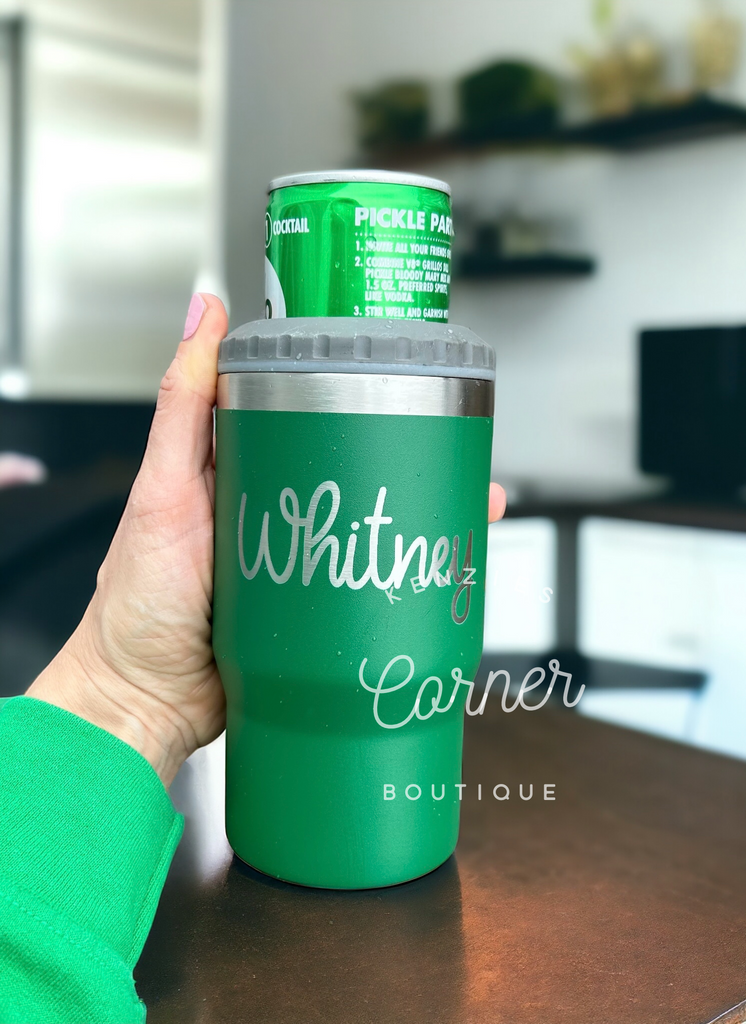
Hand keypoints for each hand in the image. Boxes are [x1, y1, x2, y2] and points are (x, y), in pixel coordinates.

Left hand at [27, 296, 507, 786]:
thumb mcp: (161, 489)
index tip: (397, 369)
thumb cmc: (137, 602)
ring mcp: (303, 561)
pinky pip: (372, 584)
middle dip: (410, 455)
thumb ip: (183, 406)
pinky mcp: (318, 611)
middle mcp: (278, 511)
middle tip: (454, 442)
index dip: (351, 388)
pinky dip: (411, 574)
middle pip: (353, 469)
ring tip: (471, 503)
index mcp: (241, 470)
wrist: (146, 704)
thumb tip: (202, 312)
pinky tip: (446, 567)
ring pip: (373, 526)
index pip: (304, 412)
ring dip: (424, 514)